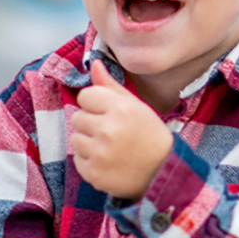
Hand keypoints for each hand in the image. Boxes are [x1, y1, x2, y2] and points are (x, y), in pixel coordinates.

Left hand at [71, 61, 173, 199]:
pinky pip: (78, 160)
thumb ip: (111, 86)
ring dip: (89, 144)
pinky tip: (108, 163)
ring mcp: (100, 154)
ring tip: (110, 149)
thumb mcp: (136, 106)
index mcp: (120, 108)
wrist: (163, 172)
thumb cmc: (149, 135)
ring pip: (75, 139)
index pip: (85, 96)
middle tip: (112, 133)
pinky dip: (90, 162)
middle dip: (91, 124)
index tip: (110, 114)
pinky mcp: (94, 173)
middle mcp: (109, 130)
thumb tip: (94, 64)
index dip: (96, 105)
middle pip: (77, 118)